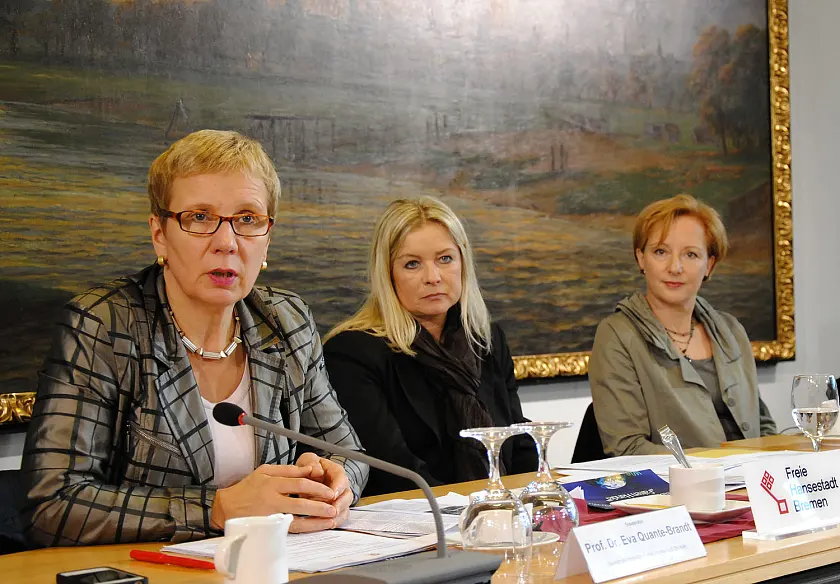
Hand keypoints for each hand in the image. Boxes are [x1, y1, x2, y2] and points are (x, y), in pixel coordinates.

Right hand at [210, 464, 337, 532]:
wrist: (226, 507)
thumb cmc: (247, 488)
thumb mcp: (265, 471)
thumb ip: (288, 470)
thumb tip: (309, 469)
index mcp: (272, 482)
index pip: (299, 483)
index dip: (317, 487)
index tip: (329, 491)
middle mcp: (271, 499)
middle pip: (300, 502)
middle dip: (320, 505)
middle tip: (333, 506)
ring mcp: (269, 515)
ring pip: (296, 519)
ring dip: (315, 520)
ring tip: (329, 519)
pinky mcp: (267, 528)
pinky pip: (289, 529)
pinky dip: (303, 528)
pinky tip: (314, 527)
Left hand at [295, 453, 352, 526]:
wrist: (308, 477)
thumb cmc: (310, 468)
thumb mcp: (308, 460)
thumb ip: (311, 463)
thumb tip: (317, 471)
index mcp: (336, 472)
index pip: (342, 479)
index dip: (338, 487)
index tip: (332, 494)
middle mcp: (341, 487)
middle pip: (347, 496)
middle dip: (340, 505)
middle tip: (333, 511)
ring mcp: (339, 499)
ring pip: (344, 509)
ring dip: (337, 516)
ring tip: (329, 521)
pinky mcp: (335, 510)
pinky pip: (339, 518)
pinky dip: (333, 523)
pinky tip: (326, 525)